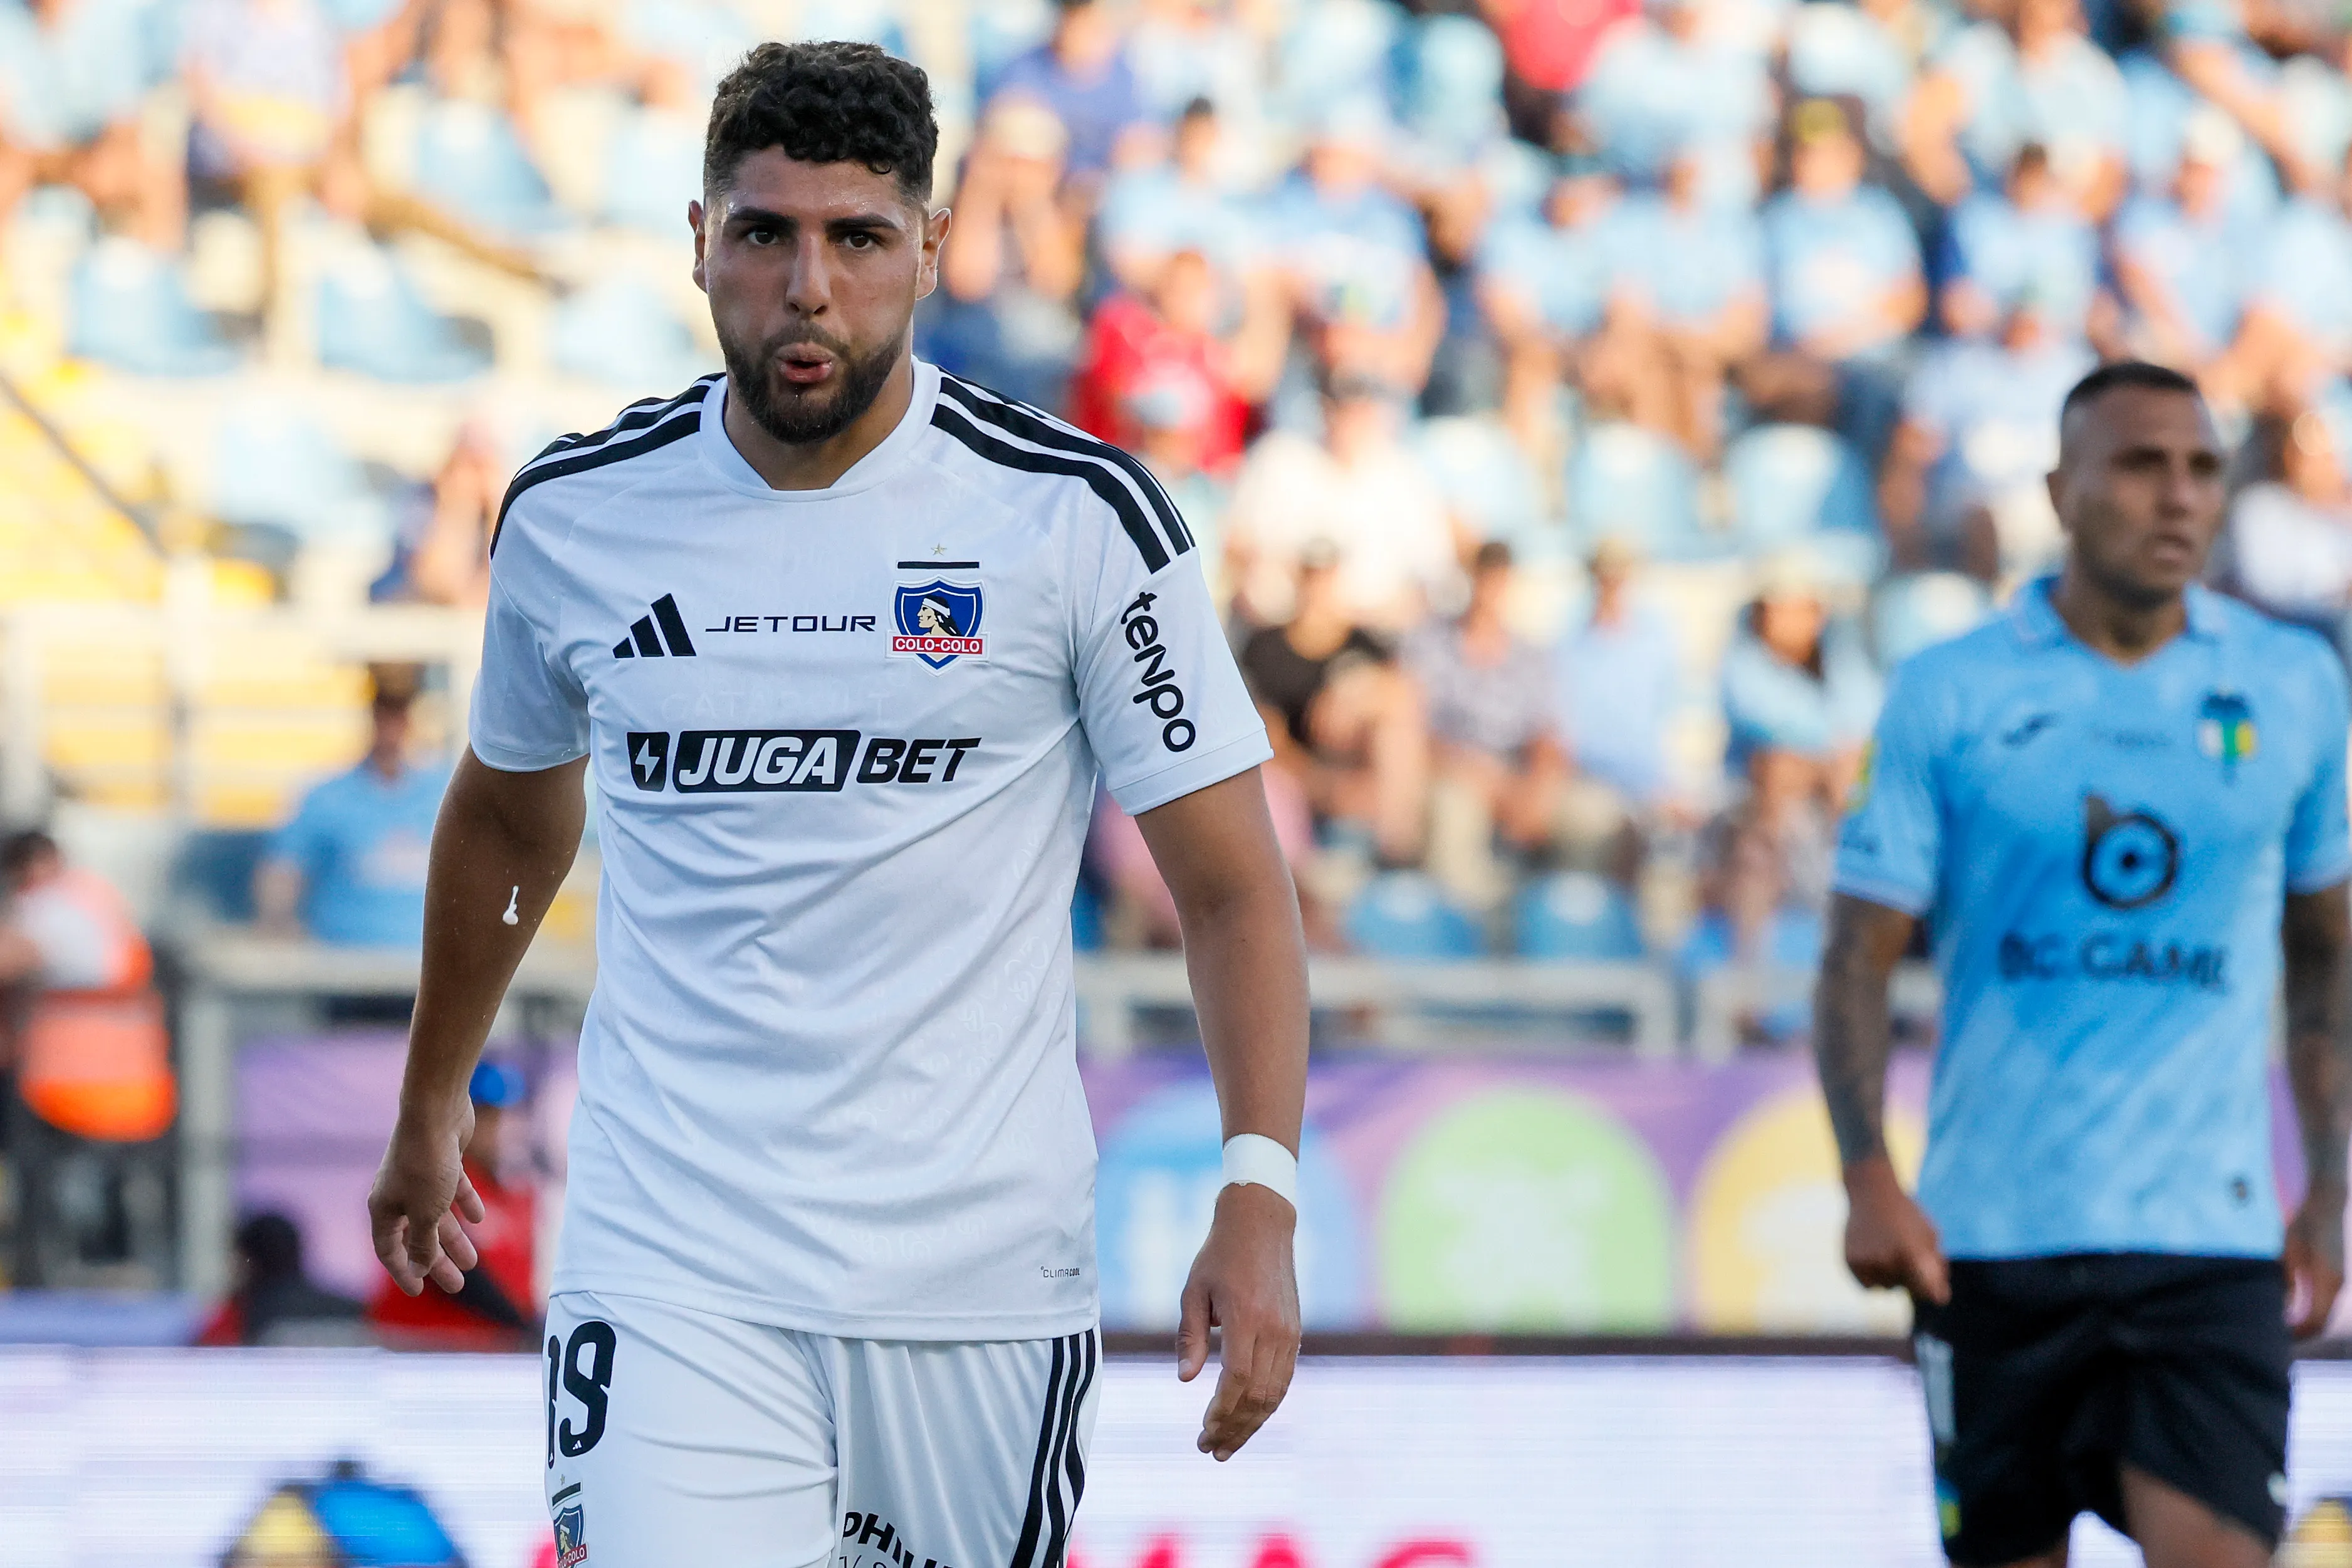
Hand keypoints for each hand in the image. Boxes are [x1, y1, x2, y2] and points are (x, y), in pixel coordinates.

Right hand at [368, 1102, 485, 1296]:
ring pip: (437, 1215)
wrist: (437, 1111)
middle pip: (417, 1236)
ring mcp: (420, 1177)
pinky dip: (464, 1204)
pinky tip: (478, 1218)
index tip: (419, 1291)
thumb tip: (421, 1267)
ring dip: (454, 1238)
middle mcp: (398, 1194)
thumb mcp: (426, 1212)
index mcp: (383, 1208)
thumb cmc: (426, 1164)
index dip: (403, 1271)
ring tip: (473, 1261)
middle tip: (457, 1285)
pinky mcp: (443, 1161)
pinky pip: (452, 1190)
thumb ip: (424, 1242)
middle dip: (436, 1261)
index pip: (389, 1250)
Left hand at [1176, 1181, 1301, 1461]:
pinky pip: (1284, 1378)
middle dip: (1235, 1429)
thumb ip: (1190, 1335)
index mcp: (1247, 1317)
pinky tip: (1248, 1418)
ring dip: (1252, 1424)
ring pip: (1276, 1393)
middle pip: (1259, 1395)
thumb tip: (1185, 1380)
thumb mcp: (1194, 1290)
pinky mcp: (1295, 1332)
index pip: (1237, 1379)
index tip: (1204, 1432)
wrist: (1262, 1224)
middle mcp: (1274, 1329)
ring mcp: (1289, 1332)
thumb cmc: (1220, 1255)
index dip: (1222, 1412)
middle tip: (1211, 1450)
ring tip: (1228, 1445)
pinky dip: (1267, 1404)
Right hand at [1843, 1154, 1948, 1304]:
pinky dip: (1874, 1276)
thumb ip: (1937, 1267)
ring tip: (1888, 1249)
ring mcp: (1866, 1262)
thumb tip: (1939, 1299)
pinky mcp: (1851, 1263)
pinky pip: (1868, 1285)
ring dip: (1892, 1276)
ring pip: (1887, 1287)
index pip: (1929, 1293)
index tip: (1938, 1292)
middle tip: (1907, 1253)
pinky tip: (1874, 1255)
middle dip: (1913, 1278)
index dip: (1935, 1293)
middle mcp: (1887, 1260)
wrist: (1870, 1192)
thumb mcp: (1930, 1234)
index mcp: (1912, 1253)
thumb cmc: (1907, 1214)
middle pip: (1908, 1289)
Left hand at [2286, 1188, 2345, 1339]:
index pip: (2315, 1322)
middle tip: (2272, 1339)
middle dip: (2298, 1334)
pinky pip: (2321, 1302)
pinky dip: (2307, 1312)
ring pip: (2322, 1315)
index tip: (2274, 1338)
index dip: (2295, 1335)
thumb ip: (2284, 1280)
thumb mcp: (2288, 1252)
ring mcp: (2337, 1281)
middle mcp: (2336, 1285)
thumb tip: (2276, 1307)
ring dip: (2303, 1325)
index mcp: (2327, 1281)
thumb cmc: (2304, 1224)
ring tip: (2277, 1328)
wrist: (2325, 1204)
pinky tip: (2288, 1311)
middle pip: (2320, 1323)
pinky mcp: (2334, 1276)